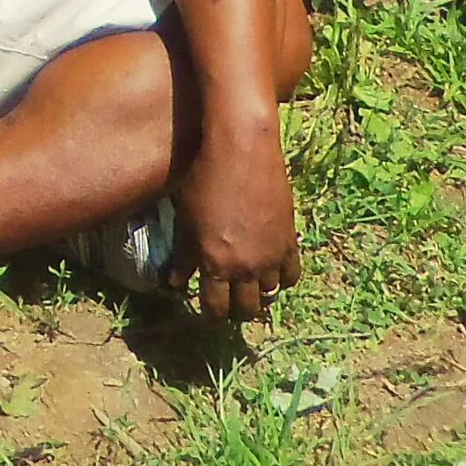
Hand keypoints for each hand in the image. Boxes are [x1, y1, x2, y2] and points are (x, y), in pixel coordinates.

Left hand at [169, 113, 299, 324]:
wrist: (243, 152)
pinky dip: (282, 278)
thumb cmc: (203, 177)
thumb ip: (183, 253)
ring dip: (259, 294)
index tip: (209, 312)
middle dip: (236, 310)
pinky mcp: (290, 242)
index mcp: (215, 263)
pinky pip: (291, 276)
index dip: (211, 314)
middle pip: (246, 308)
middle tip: (229, 303)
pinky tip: (272, 272)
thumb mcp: (186, 216)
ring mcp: (271, 257)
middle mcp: (246, 268)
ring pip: (270, 294)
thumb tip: (175, 282)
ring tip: (250, 288)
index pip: (216, 307)